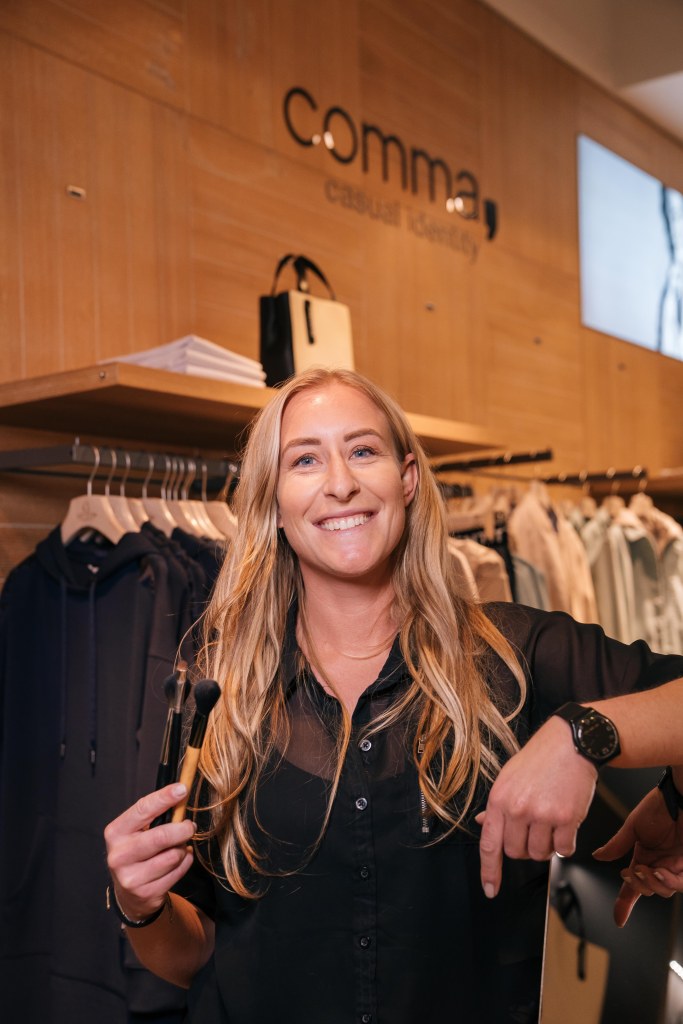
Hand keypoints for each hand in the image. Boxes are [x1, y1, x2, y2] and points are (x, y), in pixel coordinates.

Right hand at [104, 783, 195, 921]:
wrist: (128, 893)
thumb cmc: (137, 852)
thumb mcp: (137, 831)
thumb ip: (155, 815)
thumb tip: (180, 794)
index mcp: (116, 832)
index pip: (142, 810)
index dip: (164, 798)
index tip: (182, 789)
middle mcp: (119, 855)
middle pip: (161, 836)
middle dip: (182, 829)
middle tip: (190, 826)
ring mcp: (131, 877)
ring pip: (173, 856)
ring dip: (183, 848)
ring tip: (179, 847)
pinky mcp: (146, 893)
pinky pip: (178, 872)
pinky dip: (185, 863)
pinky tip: (178, 861)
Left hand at [476, 717, 597, 897]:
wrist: (571, 744)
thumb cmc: (540, 760)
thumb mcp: (509, 777)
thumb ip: (498, 805)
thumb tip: (484, 824)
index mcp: (499, 800)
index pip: (489, 844)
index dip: (490, 871)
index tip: (491, 889)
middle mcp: (518, 809)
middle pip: (516, 852)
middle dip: (524, 847)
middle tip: (534, 828)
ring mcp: (542, 815)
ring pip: (540, 854)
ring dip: (546, 846)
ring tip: (551, 822)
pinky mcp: (567, 818)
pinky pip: (564, 849)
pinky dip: (566, 844)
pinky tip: (566, 825)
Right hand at [593, 786, 682, 926]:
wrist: (678, 797)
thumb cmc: (659, 805)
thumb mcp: (633, 826)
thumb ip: (617, 845)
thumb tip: (598, 856)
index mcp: (643, 855)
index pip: (632, 885)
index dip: (625, 903)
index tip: (619, 919)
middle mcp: (658, 863)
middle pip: (647, 890)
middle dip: (638, 886)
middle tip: (632, 872)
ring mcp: (674, 865)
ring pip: (663, 891)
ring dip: (652, 884)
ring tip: (647, 869)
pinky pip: (679, 884)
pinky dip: (668, 882)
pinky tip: (660, 871)